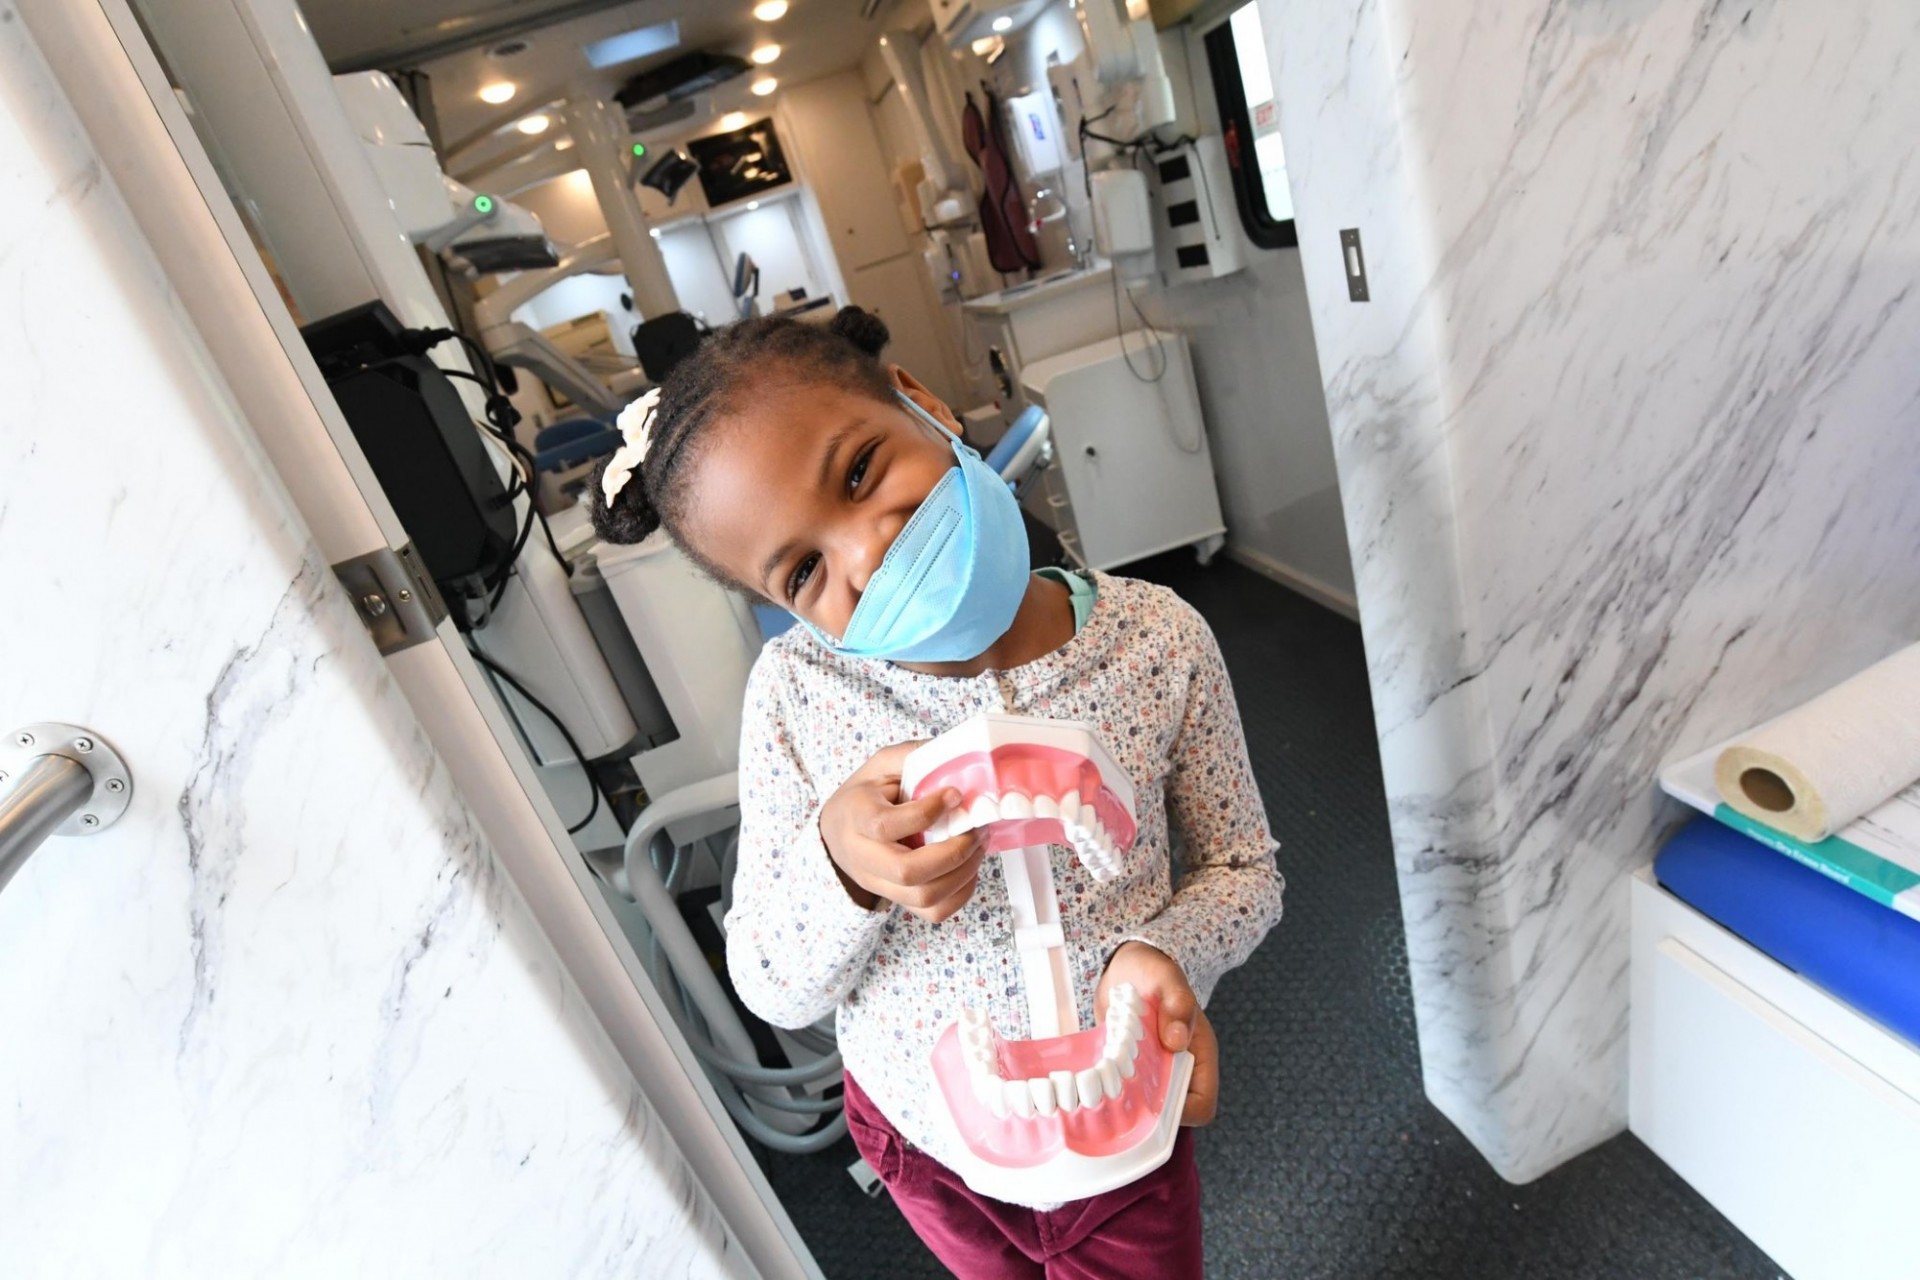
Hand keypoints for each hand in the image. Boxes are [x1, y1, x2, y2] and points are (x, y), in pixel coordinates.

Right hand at [819, 741, 988, 921]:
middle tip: (975, 830)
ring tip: (978, 846)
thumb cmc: (864, 796)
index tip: (954, 795)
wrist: (838, 832)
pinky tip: (968, 869)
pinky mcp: (896, 898)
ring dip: (962, 874)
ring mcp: (879, 883)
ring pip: (923, 897)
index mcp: (856, 817)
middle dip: (952, 852)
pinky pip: (932, 912)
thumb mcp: (880, 766)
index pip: (885, 825)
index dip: (926, 813)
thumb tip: (955, 753)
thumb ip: (911, 757)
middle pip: (906, 871)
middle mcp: (863, 857)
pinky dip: (960, 894)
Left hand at [1095, 941, 1218, 1125]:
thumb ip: (1177, 1003)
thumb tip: (1177, 1039)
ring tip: (1103, 1082)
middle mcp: (1180, 1070)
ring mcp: (1156, 1073)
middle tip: (1118, 1089)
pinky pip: (1126, 1095)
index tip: (1150, 1096)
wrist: (1126, 969)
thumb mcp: (1166, 979)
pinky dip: (1111, 1092)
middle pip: (1172, 1113)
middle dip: (1146, 1108)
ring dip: (1126, 1101)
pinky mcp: (1133, 1073)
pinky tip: (1094, 1078)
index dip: (1181, 1111)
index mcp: (1200, 1055)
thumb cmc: (1153, 972)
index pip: (1202, 1106)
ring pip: (1147, 1108)